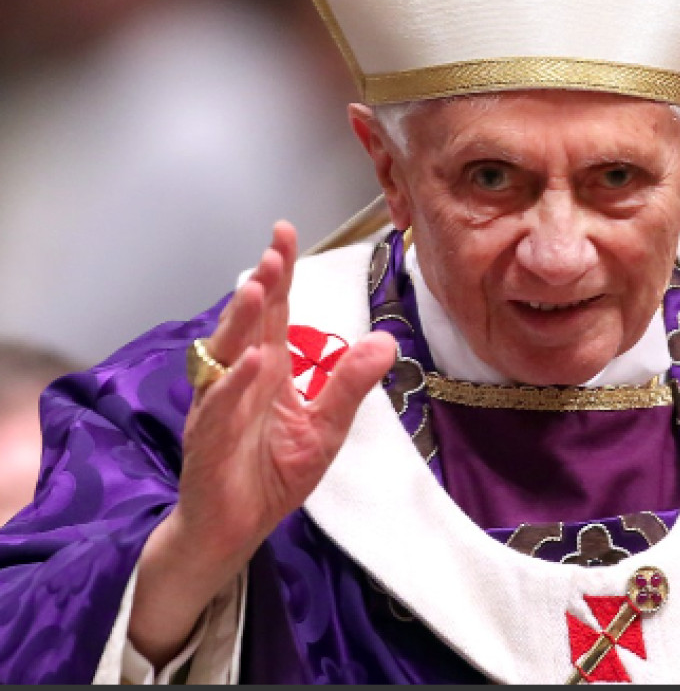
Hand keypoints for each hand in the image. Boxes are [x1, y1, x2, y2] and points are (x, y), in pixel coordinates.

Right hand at [130, 221, 395, 665]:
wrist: (233, 530)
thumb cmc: (273, 474)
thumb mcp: (325, 428)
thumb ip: (349, 386)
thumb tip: (387, 343)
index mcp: (269, 370)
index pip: (276, 312)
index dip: (280, 274)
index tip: (285, 233)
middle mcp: (240, 378)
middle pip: (251, 323)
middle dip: (261, 284)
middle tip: (275, 248)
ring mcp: (220, 406)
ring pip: (227, 355)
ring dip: (243, 322)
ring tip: (259, 288)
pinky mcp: (209, 441)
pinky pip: (221, 408)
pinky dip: (235, 385)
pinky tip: (251, 362)